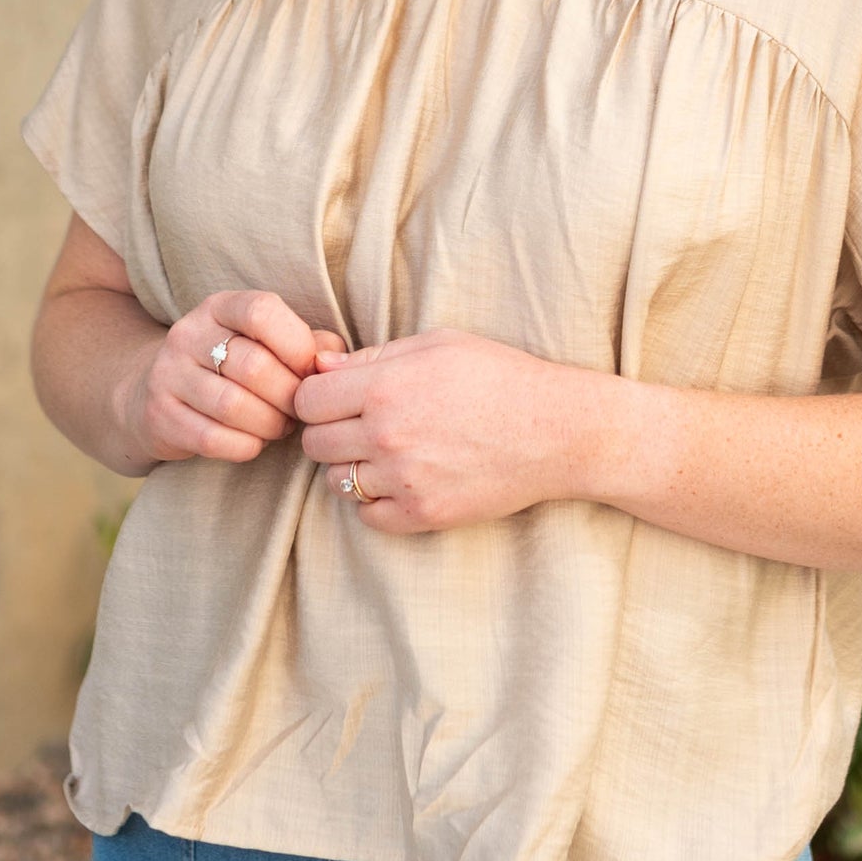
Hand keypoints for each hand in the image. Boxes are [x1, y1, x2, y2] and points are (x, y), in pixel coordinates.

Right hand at [118, 291, 346, 468]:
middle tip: (299, 410)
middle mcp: (188, 333)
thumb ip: (307, 343)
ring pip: (233, 406)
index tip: (309, 371)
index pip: (262, 311)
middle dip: (289, 396)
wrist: (158, 394)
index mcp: (220, 306)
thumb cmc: (233, 368)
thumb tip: (334, 360)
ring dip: (270, 424)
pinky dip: (245, 446)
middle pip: (254, 366)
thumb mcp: (266, 343)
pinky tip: (253, 442)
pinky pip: (212, 439)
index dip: (297, 345)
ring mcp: (167, 374)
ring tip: (279, 426)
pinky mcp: (159, 416)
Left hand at [293, 328, 575, 532]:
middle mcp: (387, 435)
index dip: (317, 397)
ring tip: (387, 452)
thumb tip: (321, 365)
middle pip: (313, 443)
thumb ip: (374, 355)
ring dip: (351, 467)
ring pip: (336, 481)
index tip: (338, 398)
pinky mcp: (423, 515)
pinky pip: (367, 516)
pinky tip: (401, 479)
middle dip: (330, 432)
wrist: (556, 430)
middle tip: (360, 425)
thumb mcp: (438, 344)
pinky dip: (376, 501)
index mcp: (385, 387)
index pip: (306, 400)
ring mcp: (403, 480)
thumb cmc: (500, 376)